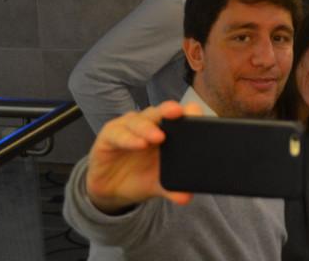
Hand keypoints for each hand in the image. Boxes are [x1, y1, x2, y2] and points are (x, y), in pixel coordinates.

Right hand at [86, 100, 202, 213]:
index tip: (198, 117)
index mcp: (166, 131)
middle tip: (178, 113)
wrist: (111, 188)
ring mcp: (128, 127)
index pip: (180, 115)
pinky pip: (118, 133)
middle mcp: (149, 123)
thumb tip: (186, 197)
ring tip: (159, 137)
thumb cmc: (140, 176)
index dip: (189, 113)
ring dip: (149, 128)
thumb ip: (172, 188)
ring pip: (139, 120)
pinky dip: (129, 138)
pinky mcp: (109, 134)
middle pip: (161, 112)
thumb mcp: (158, 184)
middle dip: (169, 111)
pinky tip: (139, 144)